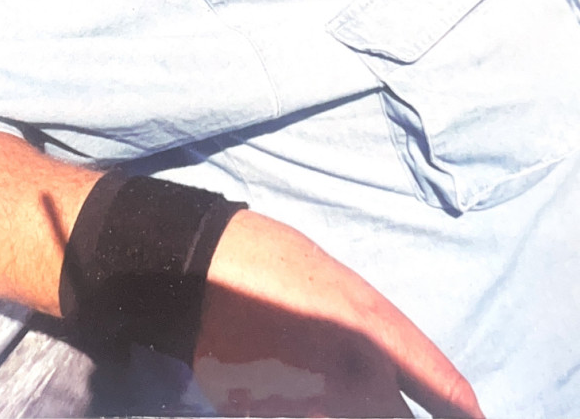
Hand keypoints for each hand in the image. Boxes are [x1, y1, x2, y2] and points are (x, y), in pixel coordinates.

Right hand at [194, 210, 482, 418]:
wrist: (202, 270)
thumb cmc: (276, 263)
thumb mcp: (341, 289)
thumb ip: (376, 338)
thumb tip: (393, 382)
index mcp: (376, 332)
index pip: (443, 388)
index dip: (465, 413)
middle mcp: (355, 376)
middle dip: (403, 418)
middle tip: (386, 402)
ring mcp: (312, 407)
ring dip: (355, 414)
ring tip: (331, 388)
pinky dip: (313, 415)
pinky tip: (302, 396)